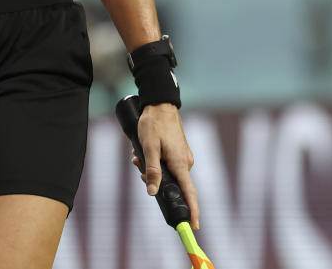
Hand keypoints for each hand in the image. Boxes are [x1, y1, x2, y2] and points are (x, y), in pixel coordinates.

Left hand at [133, 103, 199, 229]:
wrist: (160, 104)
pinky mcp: (179, 152)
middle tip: (138, 167)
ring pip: (168, 174)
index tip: (193, 227)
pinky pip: (168, 165)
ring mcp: (183, 157)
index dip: (193, 211)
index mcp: (180, 164)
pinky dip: (156, 162)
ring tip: (138, 156)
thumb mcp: (148, 147)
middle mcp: (186, 162)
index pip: (190, 193)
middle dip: (155, 181)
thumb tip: (152, 192)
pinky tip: (143, 153)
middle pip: (173, 184)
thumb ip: (151, 170)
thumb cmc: (154, 124)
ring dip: (152, 169)